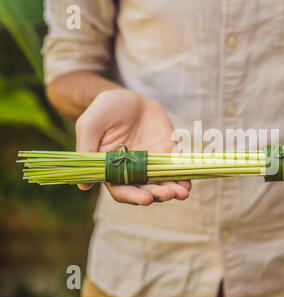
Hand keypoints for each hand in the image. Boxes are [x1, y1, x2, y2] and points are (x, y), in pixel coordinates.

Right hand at [75, 89, 190, 204]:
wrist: (126, 96)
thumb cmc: (102, 111)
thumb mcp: (89, 126)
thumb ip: (85, 151)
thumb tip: (82, 186)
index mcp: (112, 170)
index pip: (123, 191)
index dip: (134, 197)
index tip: (146, 199)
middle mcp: (133, 171)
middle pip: (147, 189)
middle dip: (159, 194)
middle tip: (169, 194)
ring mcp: (152, 163)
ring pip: (163, 182)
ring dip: (173, 189)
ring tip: (182, 192)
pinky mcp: (167, 151)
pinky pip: (176, 166)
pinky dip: (183, 175)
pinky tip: (188, 181)